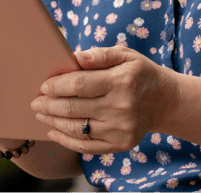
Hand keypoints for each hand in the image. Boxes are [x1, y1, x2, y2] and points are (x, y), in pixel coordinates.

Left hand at [30, 46, 177, 154]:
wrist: (164, 100)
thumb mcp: (125, 55)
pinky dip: (66, 140)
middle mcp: (122, 107)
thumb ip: (99, 55)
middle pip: (74, 107)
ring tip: (41, 114)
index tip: (43, 85)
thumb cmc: (139, 73)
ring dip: (53, 121)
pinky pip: (86, 146)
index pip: (79, 84)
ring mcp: (121, 129)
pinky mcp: (121, 145)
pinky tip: (54, 131)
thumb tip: (73, 57)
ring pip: (76, 128)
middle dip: (49, 104)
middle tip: (35, 101)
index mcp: (121, 81)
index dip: (57, 85)